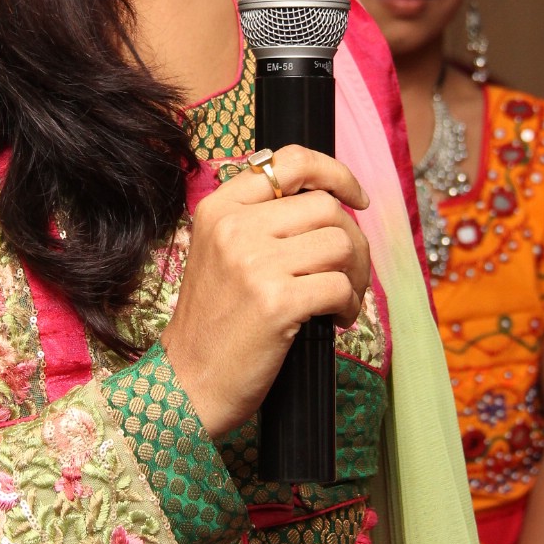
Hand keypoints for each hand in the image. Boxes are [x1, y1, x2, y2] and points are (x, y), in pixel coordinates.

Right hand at [161, 144, 370, 438]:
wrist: (187, 382)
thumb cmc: (213, 322)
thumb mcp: (220, 253)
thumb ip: (260, 221)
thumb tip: (330, 201)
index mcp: (219, 209)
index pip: (290, 162)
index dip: (334, 173)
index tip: (355, 196)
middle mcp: (234, 228)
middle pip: (326, 206)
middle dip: (353, 239)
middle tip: (350, 272)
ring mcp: (254, 263)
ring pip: (341, 243)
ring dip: (356, 273)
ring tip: (341, 298)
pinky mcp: (276, 302)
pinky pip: (341, 285)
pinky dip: (349, 304)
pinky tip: (334, 319)